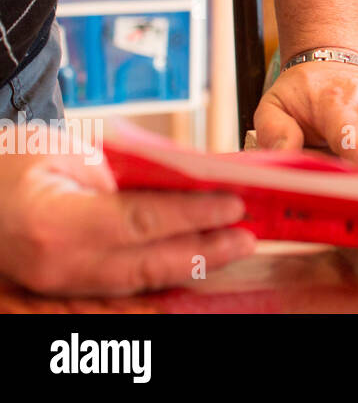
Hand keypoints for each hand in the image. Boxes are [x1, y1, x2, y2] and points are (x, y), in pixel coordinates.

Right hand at [0, 123, 254, 295]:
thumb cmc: (14, 165)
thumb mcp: (69, 155)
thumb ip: (124, 174)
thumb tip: (188, 181)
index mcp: (55, 223)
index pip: (139, 221)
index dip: (192, 214)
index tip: (234, 204)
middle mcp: (58, 264)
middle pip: (146, 264)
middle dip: (204, 251)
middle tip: (247, 236)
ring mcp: (59, 285)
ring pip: (138, 283)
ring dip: (191, 266)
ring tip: (232, 249)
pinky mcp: (66, 291)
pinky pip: (123, 287)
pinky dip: (164, 275)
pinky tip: (196, 262)